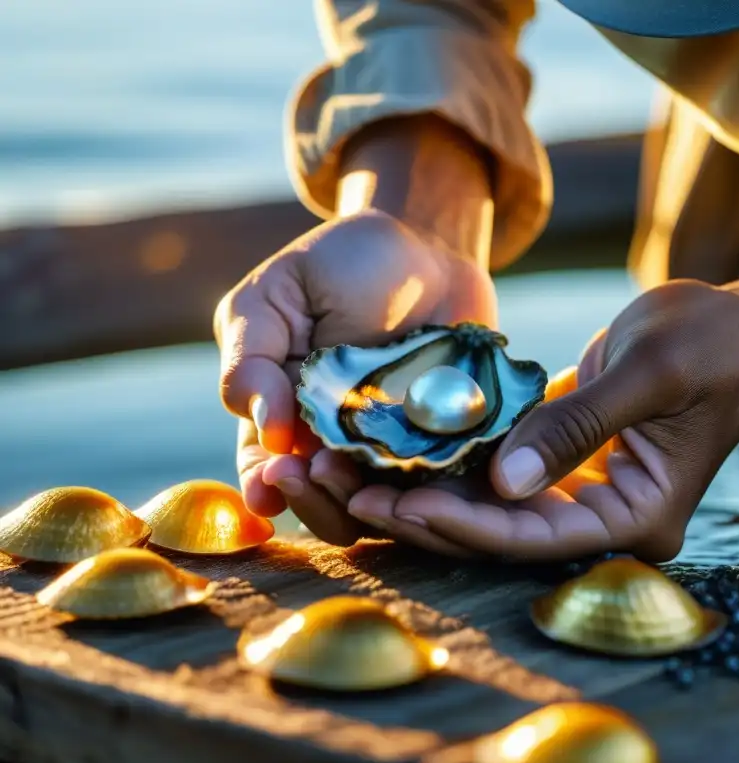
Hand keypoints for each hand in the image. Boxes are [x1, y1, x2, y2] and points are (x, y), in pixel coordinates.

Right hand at [217, 209, 496, 542]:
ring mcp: (397, 448)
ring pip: (382, 505)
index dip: (266, 487)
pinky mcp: (450, 442)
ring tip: (371, 471)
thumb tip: (260, 424)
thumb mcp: (274, 296)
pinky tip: (432, 475)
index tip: (273, 479)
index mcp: (285, 418)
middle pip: (324, 504)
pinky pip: (444, 481)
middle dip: (319, 500)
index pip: (267, 473)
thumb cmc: (339, 266)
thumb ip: (251, 358)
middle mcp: (339, 445)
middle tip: (323, 469)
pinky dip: (436, 489)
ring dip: (374, 501)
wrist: (427, 245)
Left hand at [344, 246, 738, 561]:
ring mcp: (584, 495)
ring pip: (493, 509)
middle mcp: (605, 520)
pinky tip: (398, 449)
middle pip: (505, 535)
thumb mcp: (650, 374)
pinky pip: (502, 474)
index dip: (471, 524)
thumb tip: (503, 482)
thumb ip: (578, 426)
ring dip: (429, 492)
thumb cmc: (712, 344)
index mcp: (637, 517)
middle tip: (353, 494)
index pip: (540, 537)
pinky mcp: (565, 464)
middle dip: (431, 516)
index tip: (405, 502)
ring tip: (354, 477)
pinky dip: (453, 463)